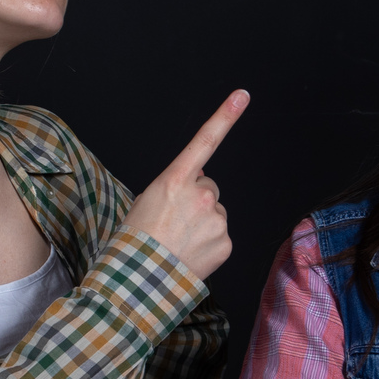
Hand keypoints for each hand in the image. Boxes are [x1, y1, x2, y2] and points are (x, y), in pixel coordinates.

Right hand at [123, 90, 248, 279]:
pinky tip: (190, 253)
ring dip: (202, 224)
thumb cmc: (135, 241)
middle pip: (208, 187)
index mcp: (176, 180)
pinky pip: (221, 236)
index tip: (242, 96)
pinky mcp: (226, 243)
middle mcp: (201, 195)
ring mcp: (216, 220)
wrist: (138, 282)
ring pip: (215, 213)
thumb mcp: (146, 201)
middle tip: (173, 222)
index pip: (205, 141)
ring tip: (178, 241)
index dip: (225, 116)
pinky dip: (208, 244)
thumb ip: (175, 187)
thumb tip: (195, 187)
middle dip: (196, 200)